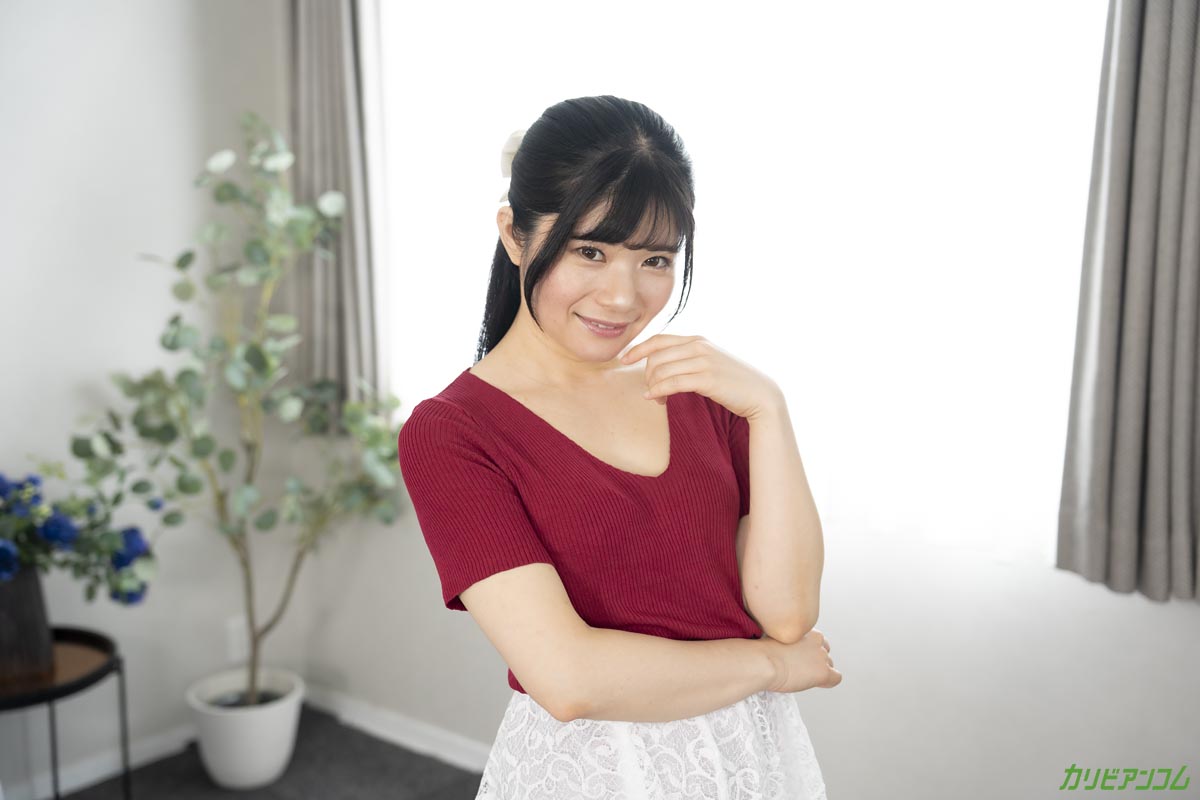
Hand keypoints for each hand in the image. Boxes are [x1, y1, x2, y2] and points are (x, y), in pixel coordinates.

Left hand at [618, 334, 781, 420]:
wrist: (760, 394)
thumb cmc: (732, 382)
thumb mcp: (709, 363)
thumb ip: (688, 359)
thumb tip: (662, 366)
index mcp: (697, 340)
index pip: (659, 339)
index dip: (638, 348)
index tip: (624, 359)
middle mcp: (699, 346)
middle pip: (656, 357)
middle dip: (647, 375)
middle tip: (650, 392)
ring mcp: (703, 361)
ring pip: (661, 371)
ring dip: (653, 387)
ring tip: (656, 399)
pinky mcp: (707, 378)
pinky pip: (672, 383)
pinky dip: (658, 391)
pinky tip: (654, 398)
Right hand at [760, 628, 841, 692]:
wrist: (761, 661)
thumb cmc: (761, 652)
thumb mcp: (774, 639)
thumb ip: (786, 642)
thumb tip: (783, 650)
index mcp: (806, 630)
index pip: (816, 641)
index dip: (807, 652)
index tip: (798, 658)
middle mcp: (817, 641)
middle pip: (824, 653)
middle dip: (815, 661)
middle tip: (800, 669)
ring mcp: (821, 657)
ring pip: (829, 665)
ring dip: (818, 671)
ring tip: (802, 678)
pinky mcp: (823, 672)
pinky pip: (835, 678)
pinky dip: (827, 682)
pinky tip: (815, 684)